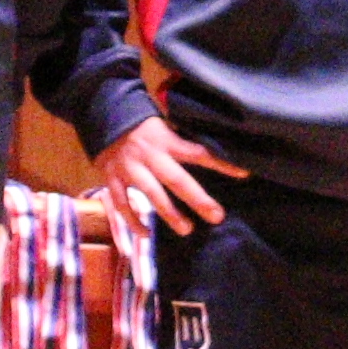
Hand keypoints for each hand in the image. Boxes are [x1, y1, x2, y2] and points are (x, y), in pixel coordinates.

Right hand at [100, 109, 245, 235]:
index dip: (221, 163)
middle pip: (177, 180)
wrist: (104, 114)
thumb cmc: (143, 125)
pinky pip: (122, 204)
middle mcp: (150, 156)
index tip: (243, 173)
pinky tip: (146, 234)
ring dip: (169, 214)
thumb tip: (214, 149)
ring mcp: (130, 169)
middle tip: (217, 216)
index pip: (199, 153)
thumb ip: (182, 141)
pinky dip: (133, 220)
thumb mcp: (166, 125)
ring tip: (186, 230)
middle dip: (197, 199)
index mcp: (167, 141)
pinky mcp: (112, 179)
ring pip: (151, 194)